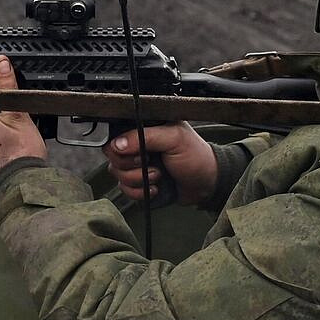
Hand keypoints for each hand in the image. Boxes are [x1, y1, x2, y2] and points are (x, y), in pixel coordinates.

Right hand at [103, 123, 217, 205]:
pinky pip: (124, 189)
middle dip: (132, 166)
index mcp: (144, 128)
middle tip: (151, 164)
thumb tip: (118, 143)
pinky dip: (139, 192)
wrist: (207, 183)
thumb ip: (145, 137)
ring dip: (137, 179)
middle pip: (112, 156)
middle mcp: (136, 145)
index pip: (116, 133)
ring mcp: (136, 165)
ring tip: (158, 176)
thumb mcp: (174, 138)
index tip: (138, 153)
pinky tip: (156, 188)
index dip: (121, 146)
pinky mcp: (138, 182)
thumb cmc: (196, 156)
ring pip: (116, 174)